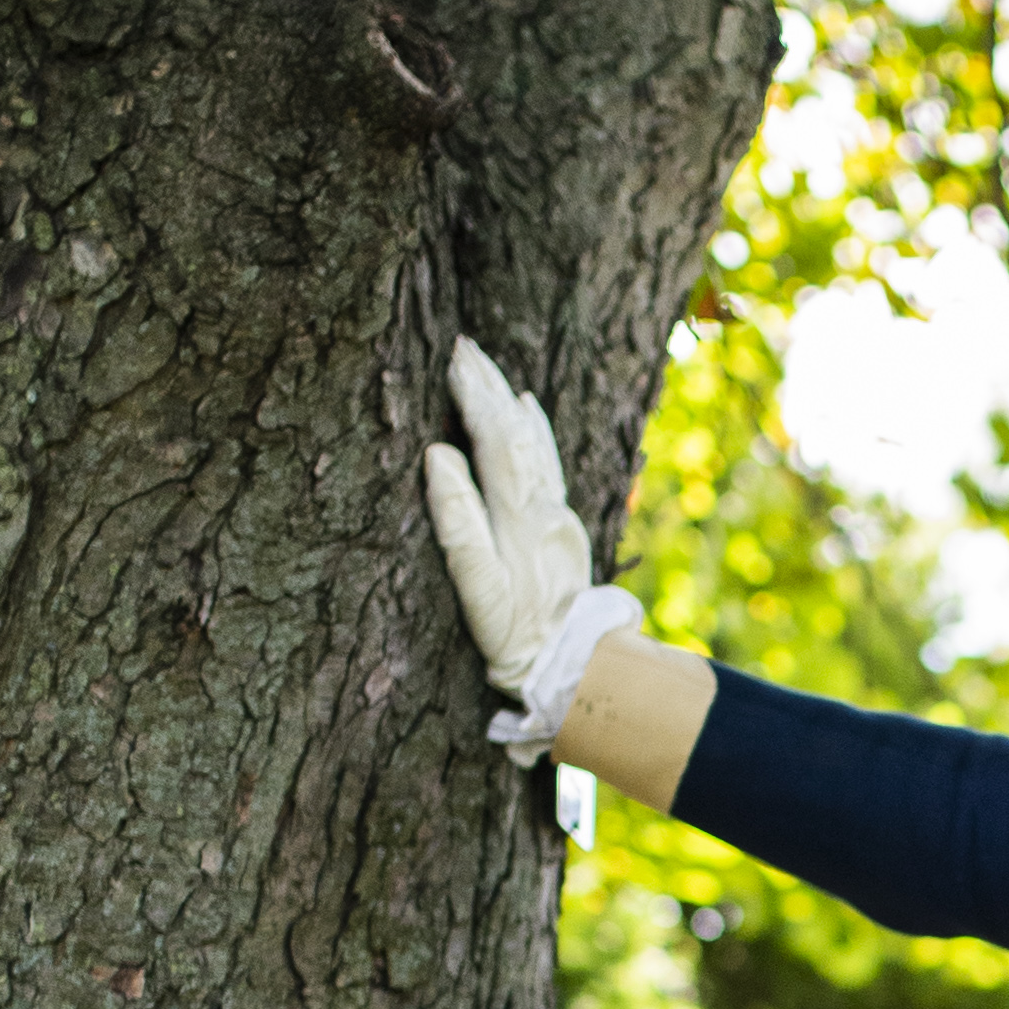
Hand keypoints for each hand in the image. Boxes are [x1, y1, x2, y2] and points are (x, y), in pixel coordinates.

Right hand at [424, 337, 589, 698]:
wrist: (571, 662)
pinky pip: (547, 460)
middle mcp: (544, 506)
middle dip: (488, 386)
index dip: (475, 397)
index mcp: (520, 515)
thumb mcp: (477, 585)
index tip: (453, 360)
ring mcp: (556, 513)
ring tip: (486, 365)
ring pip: (534, 442)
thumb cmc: (513, 632)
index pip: (496, 439)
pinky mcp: (561, 524)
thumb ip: (457, 519)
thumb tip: (437, 454)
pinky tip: (527, 406)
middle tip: (462, 346)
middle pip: (516, 431)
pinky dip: (534, 428)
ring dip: (507, 399)